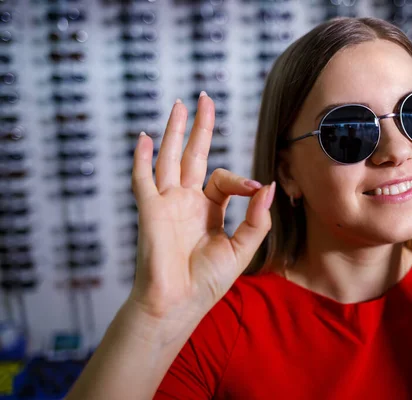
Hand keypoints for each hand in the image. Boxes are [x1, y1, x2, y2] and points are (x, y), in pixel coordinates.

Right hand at [128, 93, 274, 343]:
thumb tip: (270, 186)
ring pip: (169, 158)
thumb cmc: (208, 281)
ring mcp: (167, 203)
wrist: (179, 303)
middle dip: (200, 128)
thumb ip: (257, 219)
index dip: (242, 180)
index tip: (256, 190)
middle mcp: (186, 201)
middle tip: (205, 100)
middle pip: (193, 155)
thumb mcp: (242, 249)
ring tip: (180, 105)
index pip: (223, 179)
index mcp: (208, 209)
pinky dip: (141, 159)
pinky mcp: (150, 210)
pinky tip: (143, 138)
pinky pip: (143, 180)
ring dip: (173, 132)